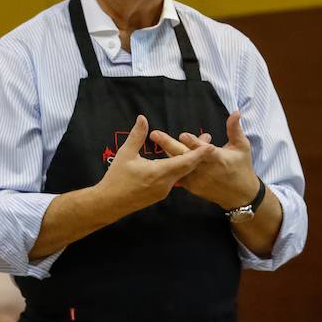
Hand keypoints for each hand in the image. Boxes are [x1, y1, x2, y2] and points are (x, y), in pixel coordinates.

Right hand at [97, 114, 213, 216]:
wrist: (109, 203)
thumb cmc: (116, 178)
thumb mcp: (125, 154)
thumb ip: (137, 136)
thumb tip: (142, 118)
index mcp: (159, 172)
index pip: (185, 162)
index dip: (199, 154)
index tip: (211, 146)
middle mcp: (166, 183)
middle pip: (187, 168)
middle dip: (199, 156)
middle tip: (209, 143)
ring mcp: (164, 191)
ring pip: (181, 175)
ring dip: (189, 163)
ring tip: (196, 152)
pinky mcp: (160, 195)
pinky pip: (174, 180)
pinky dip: (180, 170)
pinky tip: (180, 164)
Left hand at [150, 110, 258, 208]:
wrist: (240, 195)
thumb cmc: (242, 167)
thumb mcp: (242, 147)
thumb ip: (234, 129)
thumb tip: (236, 112)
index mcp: (218, 159)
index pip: (204, 150)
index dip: (193, 143)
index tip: (182, 135)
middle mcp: (205, 170)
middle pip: (185, 156)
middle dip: (169, 145)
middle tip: (155, 134)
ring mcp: (197, 180)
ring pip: (179, 166)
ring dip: (166, 155)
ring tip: (154, 142)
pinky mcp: (193, 187)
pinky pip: (178, 176)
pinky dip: (170, 168)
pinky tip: (157, 159)